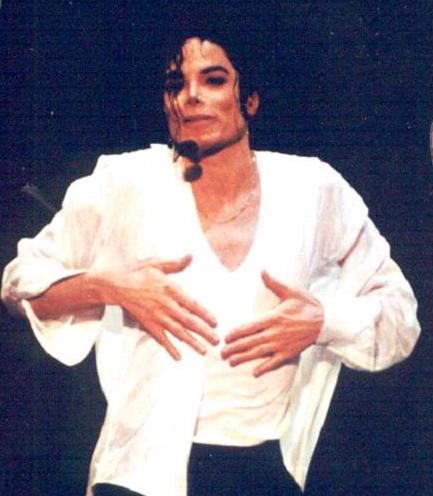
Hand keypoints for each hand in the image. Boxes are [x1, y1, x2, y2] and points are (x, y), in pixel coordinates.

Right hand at [100, 255, 218, 359]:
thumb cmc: (136, 273)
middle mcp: (165, 305)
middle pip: (188, 322)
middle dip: (204, 332)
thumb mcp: (156, 264)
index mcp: (170, 290)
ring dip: (192, 343)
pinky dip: (170, 348)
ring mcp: (156, 317)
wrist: (114, 286)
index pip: (192, 305)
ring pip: (177, 332)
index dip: (205, 314)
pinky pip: (160, 338)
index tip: (216, 322)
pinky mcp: (147, 324)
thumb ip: (175, 264)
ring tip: (204, 351)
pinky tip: (178, 357)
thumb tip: (191, 256)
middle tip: (216, 341)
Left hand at [221, 271, 323, 376]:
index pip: (250, 327)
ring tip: (231, 362)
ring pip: (259, 353)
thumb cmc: (307, 305)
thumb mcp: (291, 291)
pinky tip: (255, 373)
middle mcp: (275, 333)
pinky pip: (274, 362)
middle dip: (235, 348)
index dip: (237, 333)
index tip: (225, 337)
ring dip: (244, 358)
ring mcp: (282, 344)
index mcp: (273, 318)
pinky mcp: (289, 352)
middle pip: (251, 342)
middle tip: (221, 353)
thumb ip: (274, 283)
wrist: (326, 321)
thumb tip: (262, 270)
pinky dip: (264, 367)